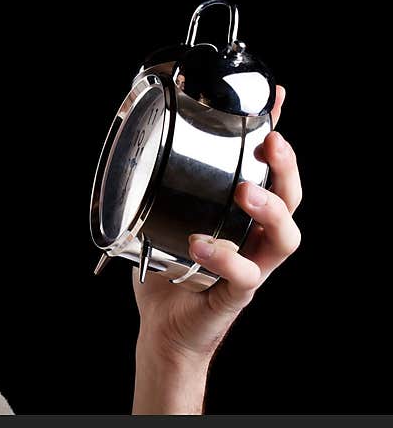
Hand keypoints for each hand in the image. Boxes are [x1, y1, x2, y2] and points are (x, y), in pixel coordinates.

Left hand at [133, 84, 301, 365]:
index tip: (273, 97)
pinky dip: (224, 257)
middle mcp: (254, 238)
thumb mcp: (160, 223)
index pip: (266, 170)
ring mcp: (252, 266)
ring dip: (270, 209)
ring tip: (244, 190)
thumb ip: (158, 192)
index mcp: (241, 217)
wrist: (164, 330)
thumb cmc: (168, 276)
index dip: (274, 134)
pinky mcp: (238, 294)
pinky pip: (244, 275)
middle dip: (286, 167)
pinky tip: (201, 243)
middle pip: (290, 197)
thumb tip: (136, 151)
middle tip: (270, 142)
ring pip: (285, 236)